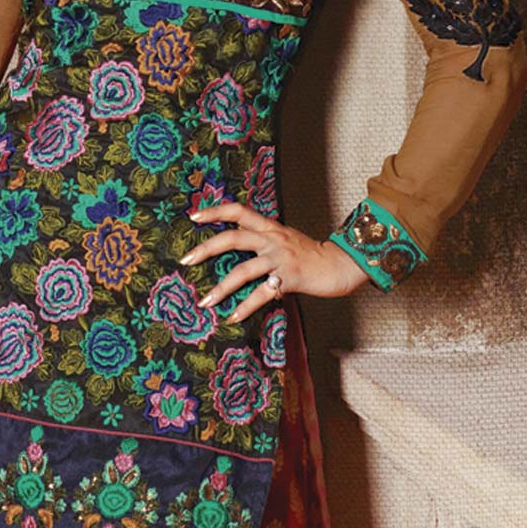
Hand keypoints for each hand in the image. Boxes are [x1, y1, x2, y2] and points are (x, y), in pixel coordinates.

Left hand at [180, 202, 369, 320]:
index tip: (193, 216)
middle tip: (185, 260)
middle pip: (233, 238)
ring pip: (243, 270)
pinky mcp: (289, 278)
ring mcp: (280, 258)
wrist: (340, 264)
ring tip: (205, 302)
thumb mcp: (283, 238)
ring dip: (221, 288)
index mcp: (270, 227)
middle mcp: (273, 239)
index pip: (239, 211)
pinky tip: (233, 316)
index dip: (215, 211)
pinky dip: (246, 306)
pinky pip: (262, 293)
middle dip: (206, 249)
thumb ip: (261, 237)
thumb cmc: (309, 254)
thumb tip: (235, 239)